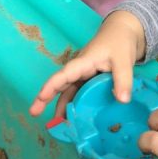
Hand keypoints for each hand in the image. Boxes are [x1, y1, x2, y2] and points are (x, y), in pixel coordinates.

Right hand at [29, 10, 145, 116]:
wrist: (123, 32)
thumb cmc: (120, 42)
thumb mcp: (124, 59)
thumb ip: (123, 79)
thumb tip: (123, 101)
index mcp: (84, 62)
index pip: (64, 75)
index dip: (51, 86)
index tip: (41, 97)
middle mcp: (80, 69)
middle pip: (60, 84)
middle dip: (45, 98)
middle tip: (33, 114)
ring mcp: (84, 75)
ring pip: (69, 92)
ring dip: (62, 106)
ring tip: (57, 126)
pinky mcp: (89, 80)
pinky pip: (79, 94)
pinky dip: (75, 106)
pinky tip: (75, 119)